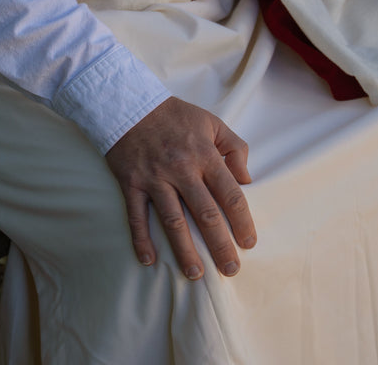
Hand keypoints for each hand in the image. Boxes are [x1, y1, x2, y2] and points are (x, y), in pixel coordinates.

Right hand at [104, 97, 255, 279]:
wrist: (128, 103)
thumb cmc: (174, 115)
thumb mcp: (212, 122)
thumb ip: (235, 148)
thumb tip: (246, 178)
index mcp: (204, 155)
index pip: (230, 194)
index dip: (242, 221)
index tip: (249, 243)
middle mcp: (181, 169)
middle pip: (205, 214)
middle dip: (220, 245)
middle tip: (230, 269)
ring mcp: (154, 178)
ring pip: (172, 221)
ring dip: (184, 250)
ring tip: (195, 274)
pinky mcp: (131, 183)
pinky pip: (136, 216)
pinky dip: (141, 239)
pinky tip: (149, 260)